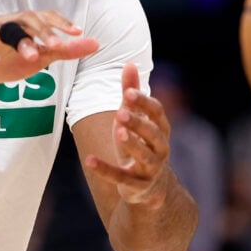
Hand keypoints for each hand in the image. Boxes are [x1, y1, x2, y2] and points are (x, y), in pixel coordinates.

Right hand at [0, 10, 98, 95]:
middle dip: (43, 31)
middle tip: (56, 46)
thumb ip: (66, 51)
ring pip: (5, 29)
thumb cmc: (8, 61)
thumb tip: (95, 44)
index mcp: (25, 23)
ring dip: (20, 41)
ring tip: (33, 56)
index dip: (61, 22)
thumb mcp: (40, 58)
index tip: (77, 32)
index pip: (45, 16)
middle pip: (27, 18)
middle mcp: (8, 22)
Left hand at [85, 62, 170, 207]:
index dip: (144, 102)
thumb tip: (129, 63)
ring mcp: (151, 168)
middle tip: (121, 112)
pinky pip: (121, 178)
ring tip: (118, 132)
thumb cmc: (140, 143)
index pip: (157, 112)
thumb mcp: (135, 118)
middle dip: (138, 123)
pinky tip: (89, 160)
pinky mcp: (137, 186)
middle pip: (153, 134)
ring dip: (131, 144)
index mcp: (161, 128)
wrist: (150, 186)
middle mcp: (161, 148)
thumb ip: (132, 94)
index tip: (128, 92)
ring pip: (143, 156)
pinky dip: (105, 169)